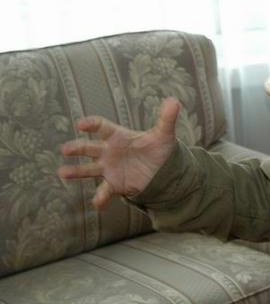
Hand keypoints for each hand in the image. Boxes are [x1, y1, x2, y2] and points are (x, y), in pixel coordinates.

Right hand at [58, 97, 180, 208]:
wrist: (163, 170)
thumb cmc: (158, 148)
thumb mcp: (164, 134)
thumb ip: (167, 119)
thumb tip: (174, 101)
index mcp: (119, 136)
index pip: (102, 127)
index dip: (92, 124)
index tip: (81, 124)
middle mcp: (109, 151)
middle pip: (90, 147)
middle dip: (77, 148)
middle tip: (66, 149)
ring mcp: (109, 168)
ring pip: (89, 169)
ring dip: (76, 171)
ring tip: (62, 172)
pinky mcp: (114, 184)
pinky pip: (104, 191)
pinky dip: (100, 197)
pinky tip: (98, 203)